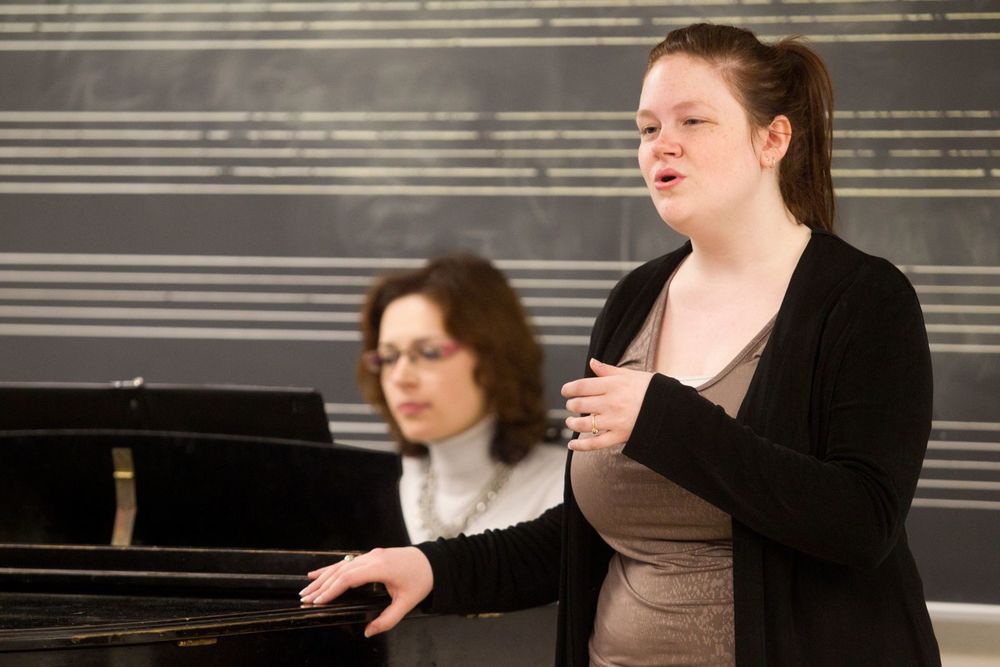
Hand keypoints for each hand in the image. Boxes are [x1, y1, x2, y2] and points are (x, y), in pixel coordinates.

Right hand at [299, 546, 433, 637]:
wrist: (433, 562)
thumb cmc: (421, 579)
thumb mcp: (407, 603)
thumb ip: (387, 619)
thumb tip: (368, 631)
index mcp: (380, 567)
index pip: (348, 578)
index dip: (331, 589)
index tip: (318, 601)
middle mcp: (372, 558)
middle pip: (340, 571)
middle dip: (321, 586)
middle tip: (305, 599)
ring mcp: (371, 555)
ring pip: (341, 565)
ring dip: (323, 577)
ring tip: (307, 589)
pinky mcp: (371, 555)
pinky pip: (347, 562)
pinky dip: (331, 568)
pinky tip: (318, 574)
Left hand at [561, 358, 652, 451]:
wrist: (671, 409)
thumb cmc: (650, 389)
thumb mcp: (630, 375)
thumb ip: (608, 370)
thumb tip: (592, 362)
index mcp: (613, 385)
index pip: (581, 386)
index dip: (569, 389)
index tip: (565, 391)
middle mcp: (611, 403)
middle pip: (580, 404)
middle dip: (571, 405)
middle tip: (571, 405)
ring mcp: (615, 421)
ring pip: (584, 424)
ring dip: (572, 423)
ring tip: (570, 421)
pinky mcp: (620, 436)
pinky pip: (595, 443)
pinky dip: (581, 446)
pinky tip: (572, 445)